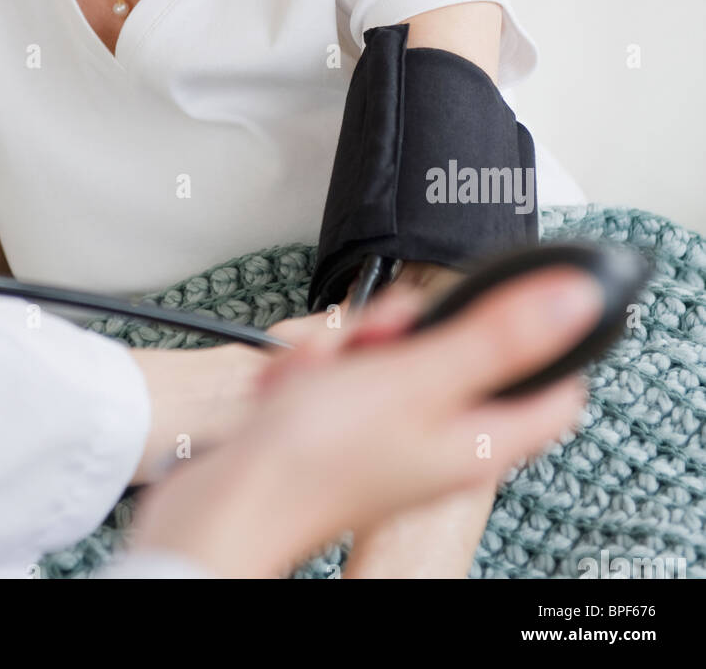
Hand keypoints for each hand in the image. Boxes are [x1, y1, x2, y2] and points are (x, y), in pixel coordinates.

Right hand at [130, 266, 598, 576]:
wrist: (227, 496)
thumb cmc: (313, 459)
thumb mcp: (414, 376)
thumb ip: (495, 336)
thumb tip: (573, 303)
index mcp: (479, 438)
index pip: (549, 385)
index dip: (530, 335)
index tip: (490, 304)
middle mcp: (441, 438)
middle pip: (456, 350)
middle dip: (408, 329)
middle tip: (381, 342)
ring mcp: (390, 433)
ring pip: (394, 353)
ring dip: (350, 345)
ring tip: (323, 372)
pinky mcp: (345, 426)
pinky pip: (346, 371)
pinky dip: (317, 367)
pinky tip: (296, 387)